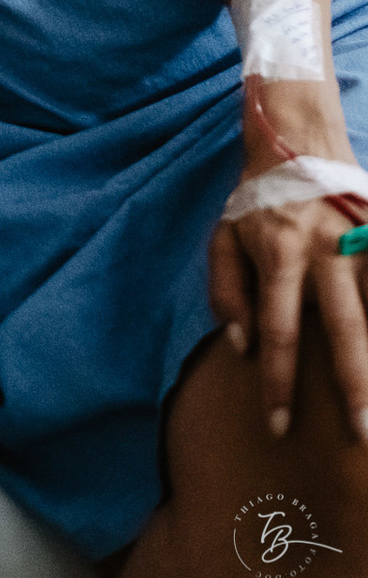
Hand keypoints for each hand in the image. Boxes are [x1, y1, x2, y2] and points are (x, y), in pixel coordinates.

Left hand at [210, 192, 367, 441]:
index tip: (279, 426)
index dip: (277, 382)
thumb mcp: (223, 239)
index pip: (278, 331)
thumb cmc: (257, 204)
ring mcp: (362, 241)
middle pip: (346, 328)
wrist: (296, 142)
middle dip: (355, 386)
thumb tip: (240, 346)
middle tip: (361, 434)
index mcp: (280, 255)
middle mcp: (326, 252)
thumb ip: (226, 291)